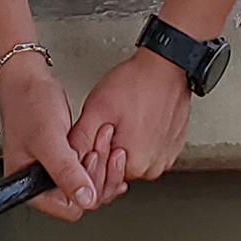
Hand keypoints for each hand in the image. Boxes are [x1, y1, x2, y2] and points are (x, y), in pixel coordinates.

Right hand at [0, 53, 104, 221]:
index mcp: (30, 188)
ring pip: (88, 186)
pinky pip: (88, 170)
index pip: (69, 208)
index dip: (85, 189)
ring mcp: (53, 172)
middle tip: (97, 147)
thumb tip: (85, 199)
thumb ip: (65, 172)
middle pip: (82, 199)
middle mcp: (41, 184)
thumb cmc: (28, 104)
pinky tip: (102, 146)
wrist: (27, 78)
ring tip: (99, 141)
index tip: (89, 162)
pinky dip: (99, 159)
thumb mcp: (49, 139)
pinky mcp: (64, 159)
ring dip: (100, 166)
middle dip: (96, 175)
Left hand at [69, 49, 192, 205]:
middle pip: (117, 169)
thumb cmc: (137, 83)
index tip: (97, 132)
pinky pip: (149, 150)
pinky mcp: (173, 146)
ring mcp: (166, 157)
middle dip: (107, 149)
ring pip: (132, 160)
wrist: (167, 65)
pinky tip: (137, 119)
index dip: (92, 153)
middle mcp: (154, 166)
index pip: (101, 175)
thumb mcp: (96, 110)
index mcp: (135, 164)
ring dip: (124, 144)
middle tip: (110, 122)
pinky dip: (140, 139)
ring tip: (125, 119)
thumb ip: (80, 142)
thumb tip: (68, 163)